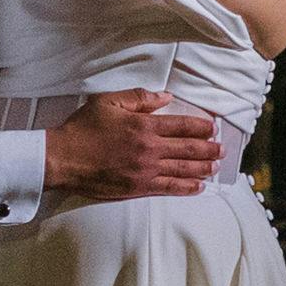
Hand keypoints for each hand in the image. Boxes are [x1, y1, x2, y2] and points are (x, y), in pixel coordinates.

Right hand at [43, 91, 223, 203]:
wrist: (63, 159)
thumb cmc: (83, 129)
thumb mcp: (109, 102)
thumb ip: (139, 98)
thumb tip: (166, 97)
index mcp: (144, 125)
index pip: (182, 125)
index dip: (201, 126)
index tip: (212, 127)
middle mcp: (150, 149)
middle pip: (188, 149)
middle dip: (209, 149)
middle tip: (222, 149)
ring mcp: (145, 170)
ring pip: (183, 170)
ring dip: (203, 168)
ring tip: (216, 167)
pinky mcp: (138, 188)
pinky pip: (169, 188)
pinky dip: (186, 187)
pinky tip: (198, 187)